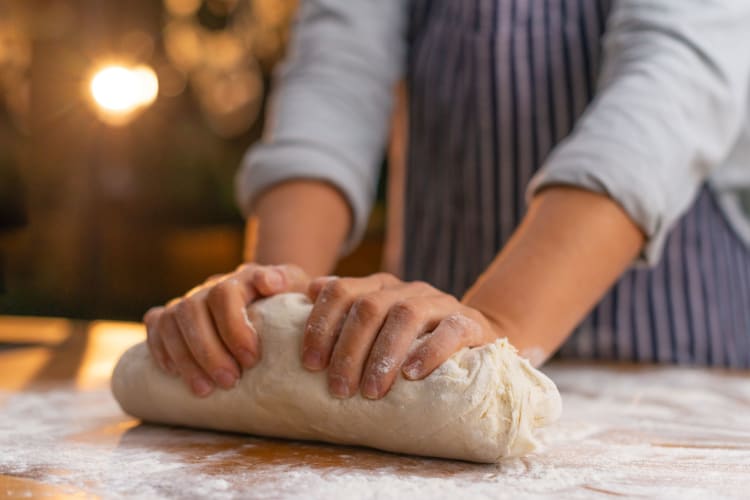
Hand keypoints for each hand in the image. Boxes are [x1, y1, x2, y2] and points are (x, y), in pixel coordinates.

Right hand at [144, 263, 309, 396]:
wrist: (272, 296)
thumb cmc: (288, 299)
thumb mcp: (296, 287)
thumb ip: (288, 281)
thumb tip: (271, 282)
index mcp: (240, 278)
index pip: (224, 294)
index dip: (233, 327)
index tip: (252, 359)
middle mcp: (209, 287)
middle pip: (192, 310)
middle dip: (208, 351)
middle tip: (230, 382)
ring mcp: (188, 301)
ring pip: (170, 322)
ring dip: (185, 358)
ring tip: (205, 390)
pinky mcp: (172, 316)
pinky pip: (155, 325)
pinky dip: (160, 349)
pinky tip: (173, 374)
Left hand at [301, 273, 501, 399]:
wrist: (475, 339)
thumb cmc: (412, 340)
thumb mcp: (375, 325)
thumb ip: (339, 307)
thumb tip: (303, 288)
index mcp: (378, 286)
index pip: (341, 291)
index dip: (321, 325)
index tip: (310, 364)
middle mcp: (406, 289)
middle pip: (368, 307)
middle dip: (349, 350)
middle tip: (339, 390)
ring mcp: (438, 302)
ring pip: (405, 315)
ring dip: (383, 355)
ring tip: (371, 391)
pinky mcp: (469, 321)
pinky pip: (450, 330)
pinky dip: (429, 351)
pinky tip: (412, 376)